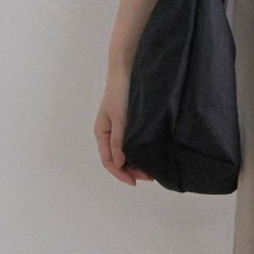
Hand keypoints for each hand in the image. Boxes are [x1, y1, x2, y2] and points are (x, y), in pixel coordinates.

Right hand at [95, 67, 155, 185]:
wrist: (126, 72)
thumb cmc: (120, 94)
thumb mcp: (119, 118)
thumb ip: (119, 140)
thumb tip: (120, 163)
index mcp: (101, 133)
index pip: (108, 161)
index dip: (120, 173)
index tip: (135, 182)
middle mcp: (109, 134)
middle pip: (118, 159)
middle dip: (131, 170)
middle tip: (150, 176)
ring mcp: (119, 129)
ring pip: (126, 153)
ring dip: (137, 162)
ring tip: (152, 169)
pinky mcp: (129, 124)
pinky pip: (133, 143)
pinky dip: (140, 152)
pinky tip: (150, 155)